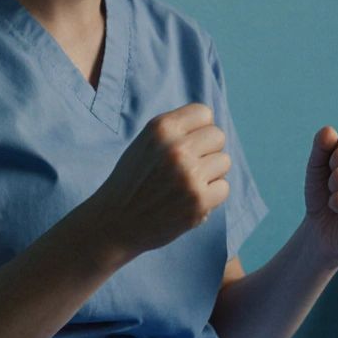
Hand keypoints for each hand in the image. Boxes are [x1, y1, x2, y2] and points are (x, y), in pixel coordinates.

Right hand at [85, 104, 230, 260]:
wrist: (114, 223)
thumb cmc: (132, 182)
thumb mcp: (145, 144)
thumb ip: (175, 131)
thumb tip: (210, 125)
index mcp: (161, 128)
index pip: (203, 113)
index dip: (198, 129)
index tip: (188, 144)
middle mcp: (176, 148)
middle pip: (218, 136)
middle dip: (207, 151)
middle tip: (187, 167)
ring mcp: (189, 175)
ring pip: (224, 161)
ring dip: (210, 174)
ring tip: (187, 184)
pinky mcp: (199, 201)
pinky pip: (224, 187)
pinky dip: (211, 196)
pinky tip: (190, 200)